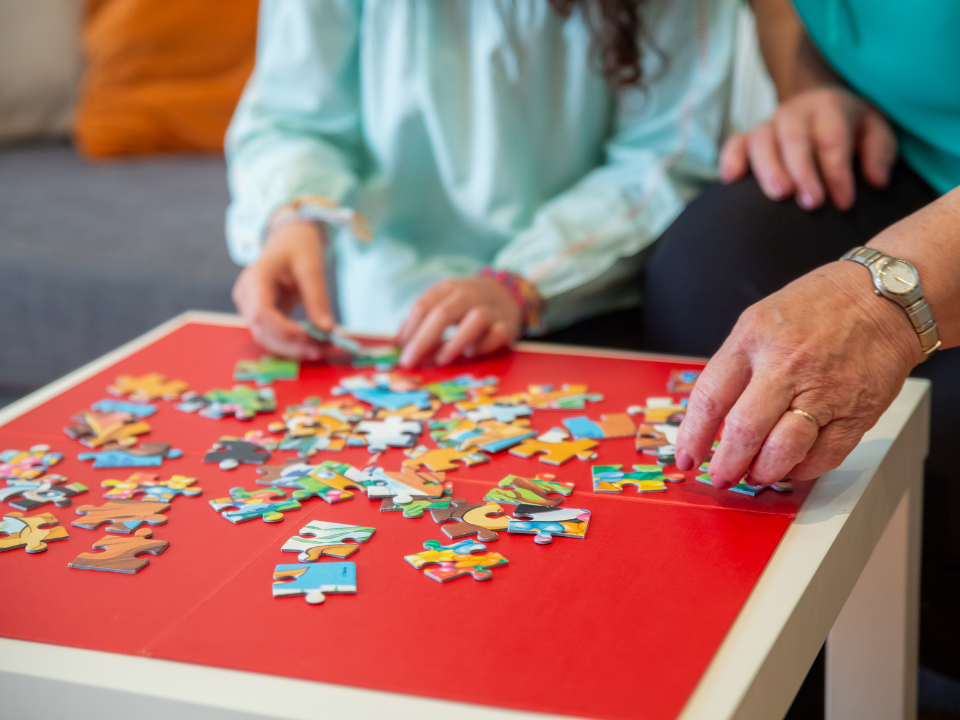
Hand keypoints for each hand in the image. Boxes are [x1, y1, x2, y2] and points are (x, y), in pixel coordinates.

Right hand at [232, 221, 333, 359]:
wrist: (288, 239)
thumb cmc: (297, 247)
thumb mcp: (311, 267)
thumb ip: (317, 299)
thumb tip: (327, 330)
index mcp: (255, 278)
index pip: (262, 313)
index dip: (285, 331)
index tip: (311, 338)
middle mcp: (246, 296)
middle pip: (262, 331)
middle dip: (292, 345)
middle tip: (322, 350)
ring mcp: (250, 307)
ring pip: (266, 338)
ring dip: (292, 349)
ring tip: (321, 349)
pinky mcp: (260, 315)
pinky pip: (272, 336)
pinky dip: (291, 344)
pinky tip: (312, 346)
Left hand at [398, 277, 524, 367]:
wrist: (506, 293)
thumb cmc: (465, 305)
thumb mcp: (443, 303)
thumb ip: (421, 322)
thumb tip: (397, 344)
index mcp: (448, 289)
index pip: (423, 306)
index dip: (409, 331)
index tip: (400, 352)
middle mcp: (469, 295)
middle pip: (443, 314)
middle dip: (423, 341)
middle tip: (409, 362)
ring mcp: (490, 310)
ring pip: (474, 320)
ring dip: (455, 342)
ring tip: (442, 360)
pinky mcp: (506, 326)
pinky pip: (495, 336)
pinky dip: (481, 346)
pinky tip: (470, 354)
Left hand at [674, 261, 919, 485]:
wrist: (883, 297)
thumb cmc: (819, 307)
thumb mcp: (759, 321)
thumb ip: (736, 366)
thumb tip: (712, 416)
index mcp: (753, 341)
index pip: (710, 398)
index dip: (692, 435)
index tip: (686, 456)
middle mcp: (785, 366)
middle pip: (743, 430)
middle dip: (726, 463)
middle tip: (720, 476)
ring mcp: (823, 391)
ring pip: (783, 450)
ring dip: (763, 472)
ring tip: (755, 475)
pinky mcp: (856, 412)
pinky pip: (824, 456)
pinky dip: (803, 469)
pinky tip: (793, 466)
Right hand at [720, 87, 896, 210]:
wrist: (822, 108)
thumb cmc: (851, 128)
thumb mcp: (875, 132)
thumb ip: (880, 153)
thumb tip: (876, 180)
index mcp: (829, 106)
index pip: (832, 139)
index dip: (837, 172)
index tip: (843, 203)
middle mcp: (795, 111)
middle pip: (795, 139)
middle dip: (803, 172)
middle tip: (812, 203)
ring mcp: (769, 123)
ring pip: (762, 140)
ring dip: (769, 169)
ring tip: (779, 195)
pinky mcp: (749, 137)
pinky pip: (735, 144)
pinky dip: (731, 160)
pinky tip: (732, 180)